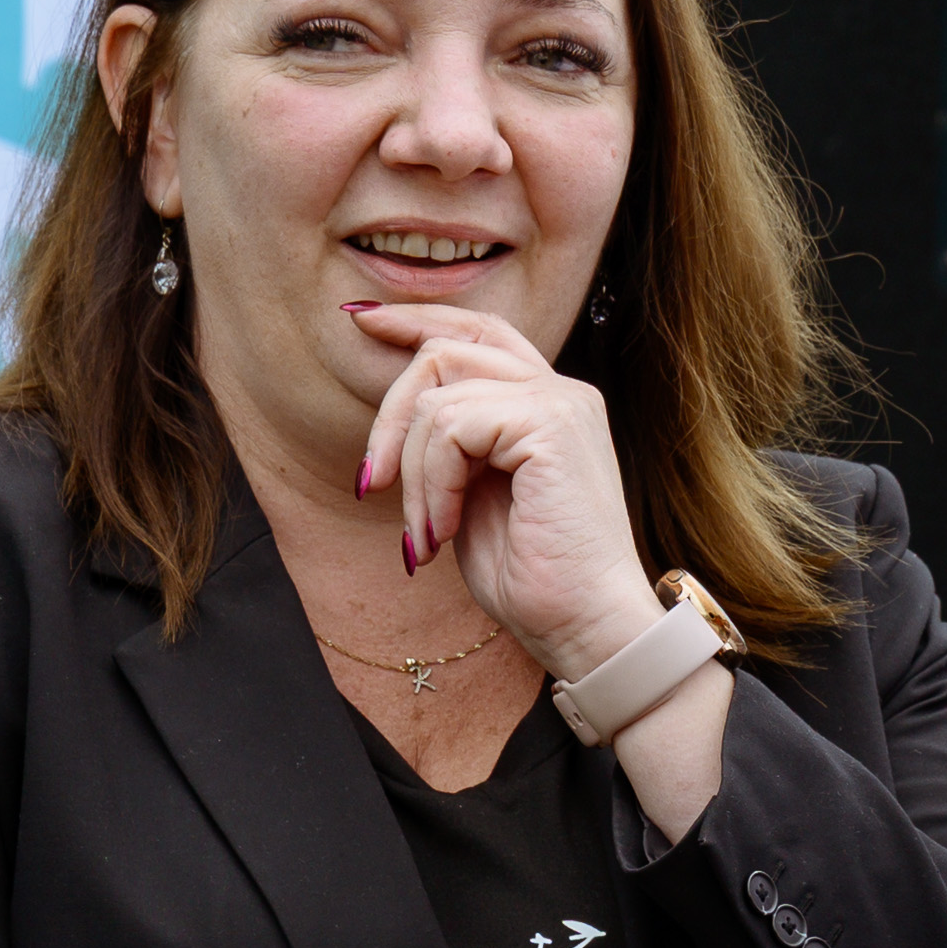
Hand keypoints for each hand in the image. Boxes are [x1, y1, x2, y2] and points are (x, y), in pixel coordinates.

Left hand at [345, 301, 665, 684]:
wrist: (584, 627)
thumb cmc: (533, 580)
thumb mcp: (474, 497)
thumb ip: (452, 445)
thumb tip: (397, 415)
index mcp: (549, 405)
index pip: (480, 333)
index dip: (419, 320)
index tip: (363, 323)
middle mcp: (562, 392)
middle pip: (447, 351)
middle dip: (390, 416)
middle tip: (371, 484)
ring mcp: (561, 403)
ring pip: (438, 396)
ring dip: (412, 473)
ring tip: (426, 534)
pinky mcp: (551, 424)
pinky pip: (450, 426)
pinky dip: (431, 483)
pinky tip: (444, 530)